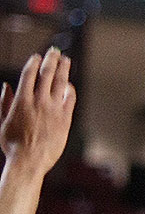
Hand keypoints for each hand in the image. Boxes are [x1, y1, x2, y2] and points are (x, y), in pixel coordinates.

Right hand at [0, 47, 75, 174]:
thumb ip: (4, 102)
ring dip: (63, 70)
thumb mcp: (2, 121)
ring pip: (60, 84)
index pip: (29, 74)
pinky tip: (70, 85)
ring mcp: (54, 110)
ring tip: (66, 61)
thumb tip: (6, 86)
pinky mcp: (65, 120)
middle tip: (54, 52)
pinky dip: (70, 90)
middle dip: (51, 60)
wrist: (29, 161)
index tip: (37, 56)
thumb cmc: (13, 144)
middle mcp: (39, 102)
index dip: (34, 63)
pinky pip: (70, 100)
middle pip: (47, 74)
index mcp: (21, 100)